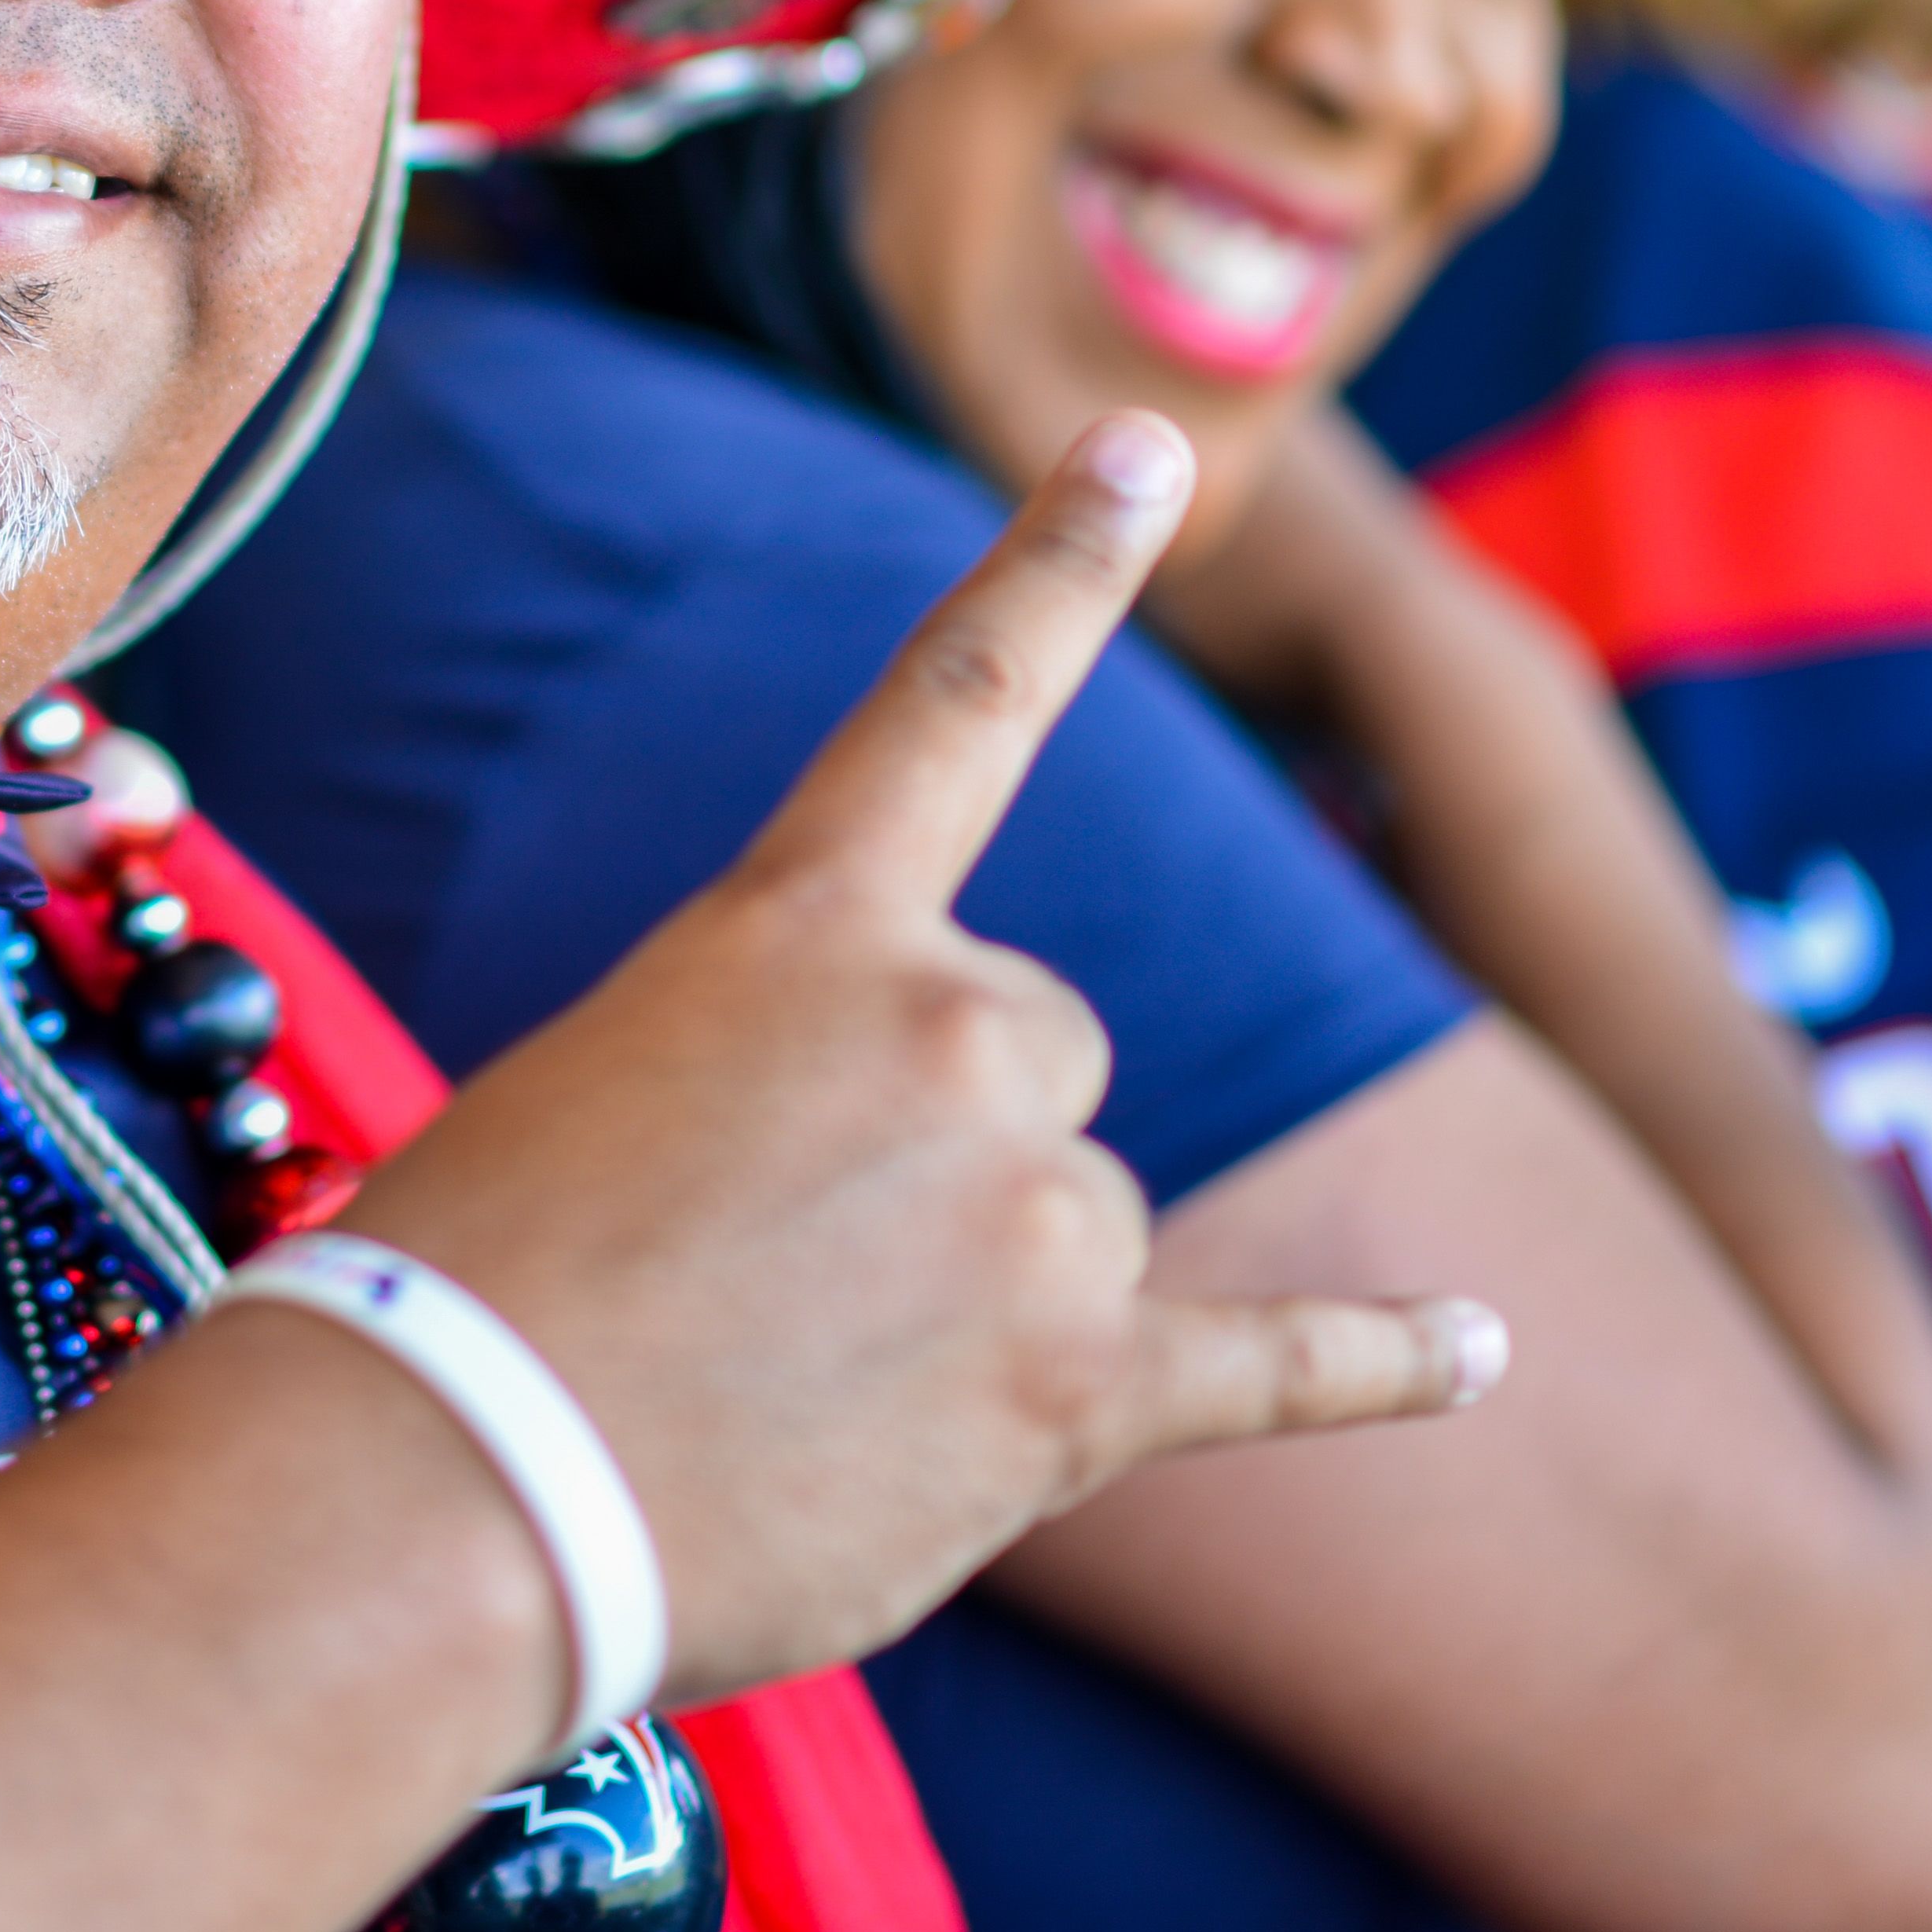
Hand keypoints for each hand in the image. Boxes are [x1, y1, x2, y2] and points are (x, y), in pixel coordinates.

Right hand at [335, 412, 1508, 1702]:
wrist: (448, 1485)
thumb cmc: (485, 1285)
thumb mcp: (613, 1080)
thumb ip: (791, 1074)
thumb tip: (907, 1201)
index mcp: (806, 923)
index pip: (959, 702)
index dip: (1062, 561)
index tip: (1154, 446)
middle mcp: (952, 1028)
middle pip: (1033, 1057)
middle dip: (938, 1153)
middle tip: (768, 1266)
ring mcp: (1031, 1209)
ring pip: (1080, 1228)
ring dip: (979, 1306)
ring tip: (802, 1387)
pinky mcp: (1079, 1393)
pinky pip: (1279, 1359)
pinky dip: (1388, 1362)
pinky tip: (1482, 1351)